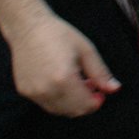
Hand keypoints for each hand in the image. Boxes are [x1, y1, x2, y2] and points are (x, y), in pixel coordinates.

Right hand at [5, 9, 121, 115]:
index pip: (85, 105)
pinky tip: (61, 82)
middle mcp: (46, 89)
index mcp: (64, 79)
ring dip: (71, 103)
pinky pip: (46, 103)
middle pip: (73, 111)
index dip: (96, 102)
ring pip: (59, 110)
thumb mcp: (86, 50)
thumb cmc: (57, 34)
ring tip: (76, 82)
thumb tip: (114, 88)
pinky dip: (57, 98)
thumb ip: (100, 73)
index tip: (101, 93)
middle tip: (90, 87)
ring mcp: (33, 92)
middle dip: (85, 103)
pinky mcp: (24, 91)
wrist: (28, 27)